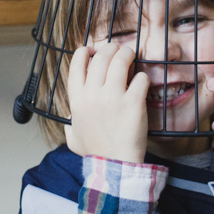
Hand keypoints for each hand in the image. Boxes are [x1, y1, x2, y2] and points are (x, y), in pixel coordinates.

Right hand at [64, 43, 149, 163]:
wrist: (114, 166)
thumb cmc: (95, 153)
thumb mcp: (73, 136)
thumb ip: (71, 122)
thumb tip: (71, 118)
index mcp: (77, 99)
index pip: (77, 63)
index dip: (85, 51)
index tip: (93, 50)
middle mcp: (92, 94)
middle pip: (101, 56)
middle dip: (111, 48)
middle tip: (118, 50)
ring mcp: (113, 97)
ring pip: (120, 60)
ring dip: (127, 54)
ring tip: (132, 56)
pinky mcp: (133, 102)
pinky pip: (140, 78)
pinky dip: (142, 77)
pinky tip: (142, 83)